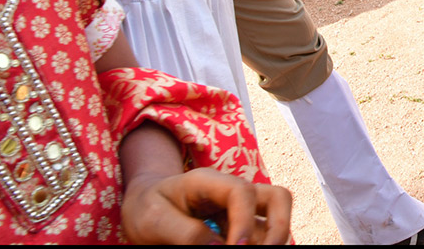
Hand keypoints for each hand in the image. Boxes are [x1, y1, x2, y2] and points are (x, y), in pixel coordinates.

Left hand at [120, 168, 291, 244]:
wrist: (144, 205)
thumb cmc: (147, 208)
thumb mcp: (154, 220)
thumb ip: (184, 232)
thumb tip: (218, 248)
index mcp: (210, 182)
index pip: (242, 193)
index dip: (244, 222)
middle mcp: (233, 192)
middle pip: (278, 197)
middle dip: (279, 228)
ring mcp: (239, 209)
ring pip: (276, 217)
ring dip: (273, 239)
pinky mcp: (238, 226)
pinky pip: (261, 234)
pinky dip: (260, 244)